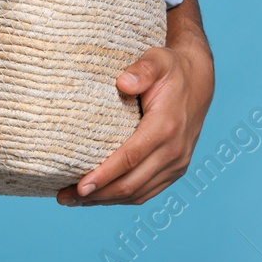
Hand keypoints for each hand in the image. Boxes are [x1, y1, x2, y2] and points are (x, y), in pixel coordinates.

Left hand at [55, 42, 213, 206]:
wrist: (199, 80)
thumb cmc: (171, 69)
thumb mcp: (157, 60)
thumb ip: (141, 69)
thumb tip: (122, 83)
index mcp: (165, 127)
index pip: (130, 158)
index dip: (104, 175)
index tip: (80, 186)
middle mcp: (174, 151)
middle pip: (131, 184)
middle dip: (97, 195)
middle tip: (63, 197)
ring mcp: (177, 164)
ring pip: (138, 193)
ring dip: (106, 201)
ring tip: (73, 200)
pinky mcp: (175, 170)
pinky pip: (147, 192)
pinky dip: (122, 198)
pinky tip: (99, 197)